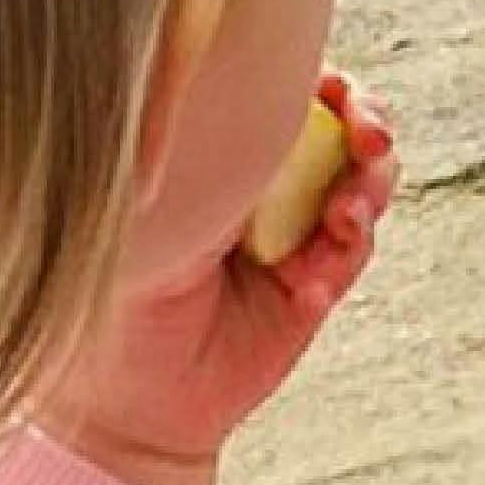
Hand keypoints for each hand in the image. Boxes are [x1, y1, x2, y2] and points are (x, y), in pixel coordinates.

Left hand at [41, 74, 390, 484]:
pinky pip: (353, 253)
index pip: (288, 91)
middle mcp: (265, 182)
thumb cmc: (114, 291)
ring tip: (344, 220)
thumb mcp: (158, 206)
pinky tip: (307, 285)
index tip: (335, 89)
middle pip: (344, 126)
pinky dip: (342, 259)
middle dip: (369, 124)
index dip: (326, 82)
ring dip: (367, 193)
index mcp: (223, 151)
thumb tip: (243, 84)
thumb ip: (201, 149)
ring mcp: (295, 232)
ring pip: (364, 185)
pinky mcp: (316, 284)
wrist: (125, 401)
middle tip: (370, 142)